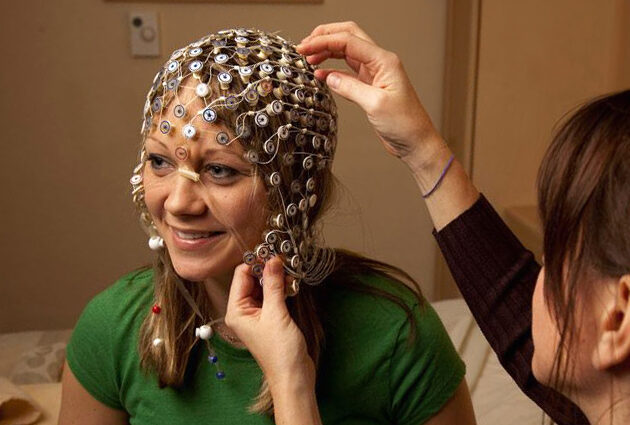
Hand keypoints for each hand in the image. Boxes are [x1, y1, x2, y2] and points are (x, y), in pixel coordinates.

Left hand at [225, 257, 314, 390]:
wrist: (294, 376)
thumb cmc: (280, 351)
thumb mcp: (276, 313)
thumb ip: (273, 285)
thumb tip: (273, 260)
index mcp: (236, 310)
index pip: (241, 275)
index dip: (256, 263)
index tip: (273, 254)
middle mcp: (243, 311)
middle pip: (252, 279)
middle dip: (268, 270)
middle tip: (285, 262)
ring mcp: (257, 315)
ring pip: (264, 287)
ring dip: (276, 279)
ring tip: (291, 274)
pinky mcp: (270, 318)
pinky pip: (272, 296)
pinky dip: (281, 289)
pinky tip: (292, 285)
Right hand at [297, 21, 446, 168]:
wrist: (415, 142)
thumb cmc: (405, 124)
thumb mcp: (375, 104)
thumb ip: (350, 88)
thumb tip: (328, 77)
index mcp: (383, 61)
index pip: (348, 41)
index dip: (323, 41)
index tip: (304, 48)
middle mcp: (379, 63)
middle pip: (348, 37)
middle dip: (324, 37)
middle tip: (304, 47)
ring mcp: (374, 73)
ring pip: (346, 52)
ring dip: (326, 51)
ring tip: (308, 58)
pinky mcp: (369, 86)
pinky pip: (347, 71)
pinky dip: (331, 69)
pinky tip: (319, 74)